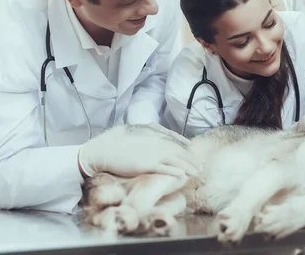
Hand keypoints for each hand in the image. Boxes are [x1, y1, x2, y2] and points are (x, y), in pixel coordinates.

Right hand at [78, 124, 197, 177]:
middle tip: (200, 166)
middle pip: (178, 151)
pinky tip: (182, 175)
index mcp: (152, 133)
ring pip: (175, 160)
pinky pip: (164, 169)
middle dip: (191, 159)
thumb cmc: (115, 140)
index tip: (192, 151)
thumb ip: (146, 131)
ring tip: (196, 173)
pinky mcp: (146, 165)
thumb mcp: (133, 130)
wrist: (103, 150)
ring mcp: (152, 153)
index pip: (174, 139)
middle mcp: (155, 142)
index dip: (184, 146)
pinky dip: (174, 171)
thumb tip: (156, 132)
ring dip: (188, 167)